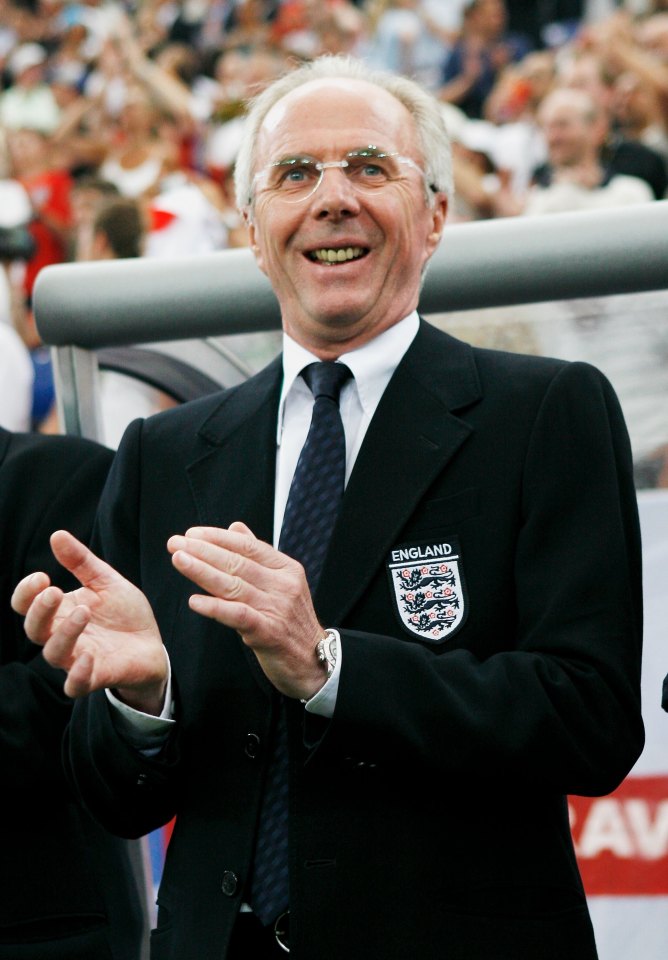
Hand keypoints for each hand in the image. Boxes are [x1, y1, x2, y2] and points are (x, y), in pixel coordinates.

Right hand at [11, 530, 166, 713]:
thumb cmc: (123, 614)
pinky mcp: (95, 678)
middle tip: (55, 591)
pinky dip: (78, 673)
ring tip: (83, 611)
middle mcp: (61, 637)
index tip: (42, 576)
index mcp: (59, 612)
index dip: (26, 592)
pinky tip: (89, 655)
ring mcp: (76, 659)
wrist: (151, 645)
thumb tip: (57, 534)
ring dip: (64, 633)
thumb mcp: (105, 581)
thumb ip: (81, 562)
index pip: (26, 605)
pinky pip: (76, 685)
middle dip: (39, 610)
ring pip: (54, 653)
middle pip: (34, 629)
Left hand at [168, 522, 325, 699]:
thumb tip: (235, 528)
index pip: (248, 546)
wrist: (315, 661)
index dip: (218, 538)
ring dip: (202, 572)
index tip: (191, 533)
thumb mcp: (282, 583)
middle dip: (202, 551)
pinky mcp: (269, 632)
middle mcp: (283, 585)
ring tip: (179, 560)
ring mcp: (277, 608)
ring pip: (233, 585)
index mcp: (286, 569)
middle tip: (175, 543)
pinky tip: (194, 601)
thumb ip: (258, 555)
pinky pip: (237, 615)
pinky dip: (215, 607)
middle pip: (237, 563)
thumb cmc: (292, 622)